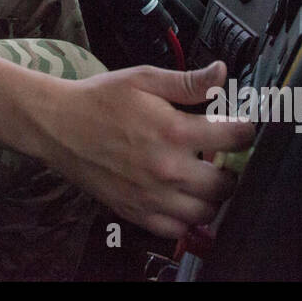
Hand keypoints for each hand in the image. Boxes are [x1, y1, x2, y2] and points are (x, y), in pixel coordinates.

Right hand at [39, 60, 255, 238]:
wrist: (57, 125)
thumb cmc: (99, 99)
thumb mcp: (143, 78)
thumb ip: (187, 81)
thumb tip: (222, 72)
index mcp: (173, 131)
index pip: (234, 138)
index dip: (244, 129)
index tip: (240, 127)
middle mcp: (167, 169)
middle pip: (226, 183)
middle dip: (231, 168)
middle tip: (220, 156)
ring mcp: (152, 195)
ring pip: (206, 211)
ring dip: (211, 195)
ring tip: (201, 177)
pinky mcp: (136, 211)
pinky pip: (177, 228)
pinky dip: (185, 217)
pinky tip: (179, 197)